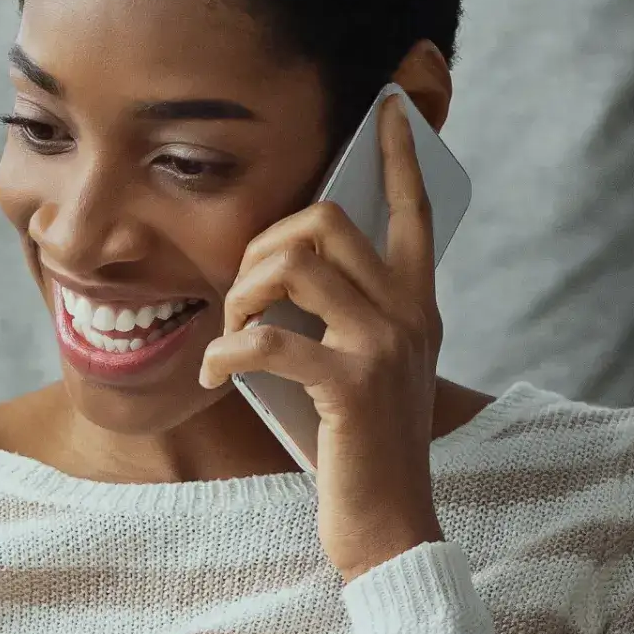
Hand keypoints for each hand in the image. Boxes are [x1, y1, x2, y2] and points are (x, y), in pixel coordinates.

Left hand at [196, 92, 446, 580]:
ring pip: (294, 264)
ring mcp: (384, 347)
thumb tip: (284, 268)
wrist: (390, 528)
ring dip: (241, 293)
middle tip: (241, 296)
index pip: (415, 212)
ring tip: (231, 333)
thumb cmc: (358, 451)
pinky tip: (216, 376)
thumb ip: (344, 318)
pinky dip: (225, 352)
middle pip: (326, 223)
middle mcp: (410, 316)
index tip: (391, 105)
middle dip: (263, 244)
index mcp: (417, 307)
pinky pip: (268, 337)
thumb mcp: (363, 371)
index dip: (401, 155)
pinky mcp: (352, 385)